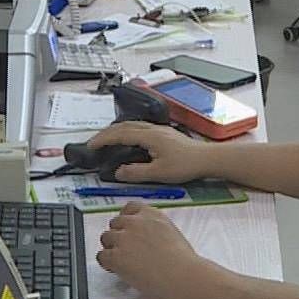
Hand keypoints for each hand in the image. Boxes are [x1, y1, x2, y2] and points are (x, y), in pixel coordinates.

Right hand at [88, 120, 215, 183]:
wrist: (207, 158)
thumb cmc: (186, 165)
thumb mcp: (159, 173)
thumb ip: (136, 173)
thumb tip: (118, 172)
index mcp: (149, 136)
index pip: (119, 134)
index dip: (103, 139)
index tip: (91, 145)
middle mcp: (152, 129)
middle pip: (123, 126)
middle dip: (106, 133)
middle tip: (94, 142)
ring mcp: (159, 129)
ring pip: (131, 124)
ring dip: (116, 131)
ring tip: (106, 140)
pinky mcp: (164, 133)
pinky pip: (139, 127)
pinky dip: (127, 131)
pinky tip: (128, 139)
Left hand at [96, 203, 202, 298]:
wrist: (182, 274)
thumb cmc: (183, 260)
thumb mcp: (171, 232)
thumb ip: (154, 228)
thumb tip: (145, 238)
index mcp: (150, 214)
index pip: (130, 208)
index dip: (127, 219)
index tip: (129, 229)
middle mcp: (134, 222)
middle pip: (115, 223)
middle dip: (119, 235)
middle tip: (127, 250)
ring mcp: (123, 238)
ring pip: (106, 238)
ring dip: (112, 248)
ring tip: (124, 261)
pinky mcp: (116, 256)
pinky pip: (102, 256)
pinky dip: (107, 263)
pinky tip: (118, 270)